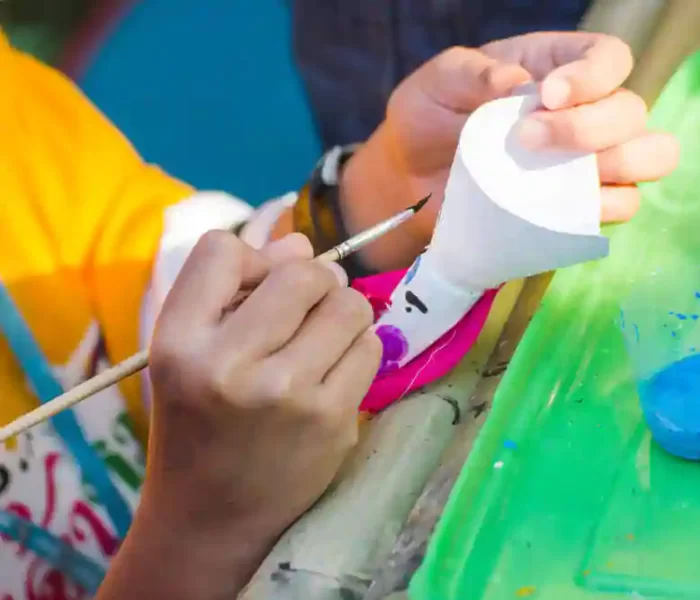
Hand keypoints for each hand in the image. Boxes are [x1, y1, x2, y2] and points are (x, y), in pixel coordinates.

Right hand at [123, 231, 380, 597]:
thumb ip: (235, 290)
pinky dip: (358, 348)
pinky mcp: (332, 420)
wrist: (212, 518)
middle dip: (313, 282)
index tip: (253, 290)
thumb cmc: (199, 424)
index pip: (222, 249)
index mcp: (178, 342)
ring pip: (349, 304)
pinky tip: (334, 372)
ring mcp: (286, 394)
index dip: (248, 261)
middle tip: (305, 309)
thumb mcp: (190, 354)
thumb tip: (304, 243)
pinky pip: (370, 346)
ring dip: (342, 312)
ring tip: (322, 339)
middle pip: (303, 272)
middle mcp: (228, 365)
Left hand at [341, 31, 679, 270]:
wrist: (410, 181)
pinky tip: (562, 207)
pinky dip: (604, 207)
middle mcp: (587, 110)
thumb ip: (469, 72)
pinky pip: (623, 205)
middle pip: (632, 111)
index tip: (548, 95)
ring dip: (620, 164)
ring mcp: (591, 161)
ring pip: (651, 155)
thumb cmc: (429, 118)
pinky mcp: (581, 206)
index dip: (594, 75)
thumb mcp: (437, 83)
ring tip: (564, 176)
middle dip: (591, 126)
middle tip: (528, 139)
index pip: (610, 57)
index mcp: (559, 67)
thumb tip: (513, 81)